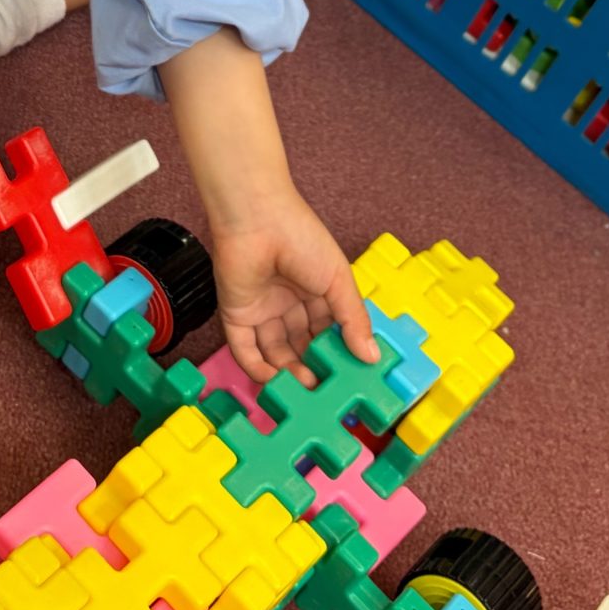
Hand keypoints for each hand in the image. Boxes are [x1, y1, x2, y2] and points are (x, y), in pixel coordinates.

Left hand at [209, 184, 377, 388]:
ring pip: (275, 352)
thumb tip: (372, 356)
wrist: (258, 219)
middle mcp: (288, 303)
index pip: (328, 331)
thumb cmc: (302, 238)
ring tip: (305, 390)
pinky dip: (257, 369)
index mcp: (315, 291)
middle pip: (301, 345)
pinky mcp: (236, 315)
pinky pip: (245, 350)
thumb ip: (353, 319)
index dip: (337, 353)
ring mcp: (261, 310)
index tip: (350, 377)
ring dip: (288, 373)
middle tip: (325, 390)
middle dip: (313, 367)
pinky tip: (275, 383)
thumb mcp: (338, 280)